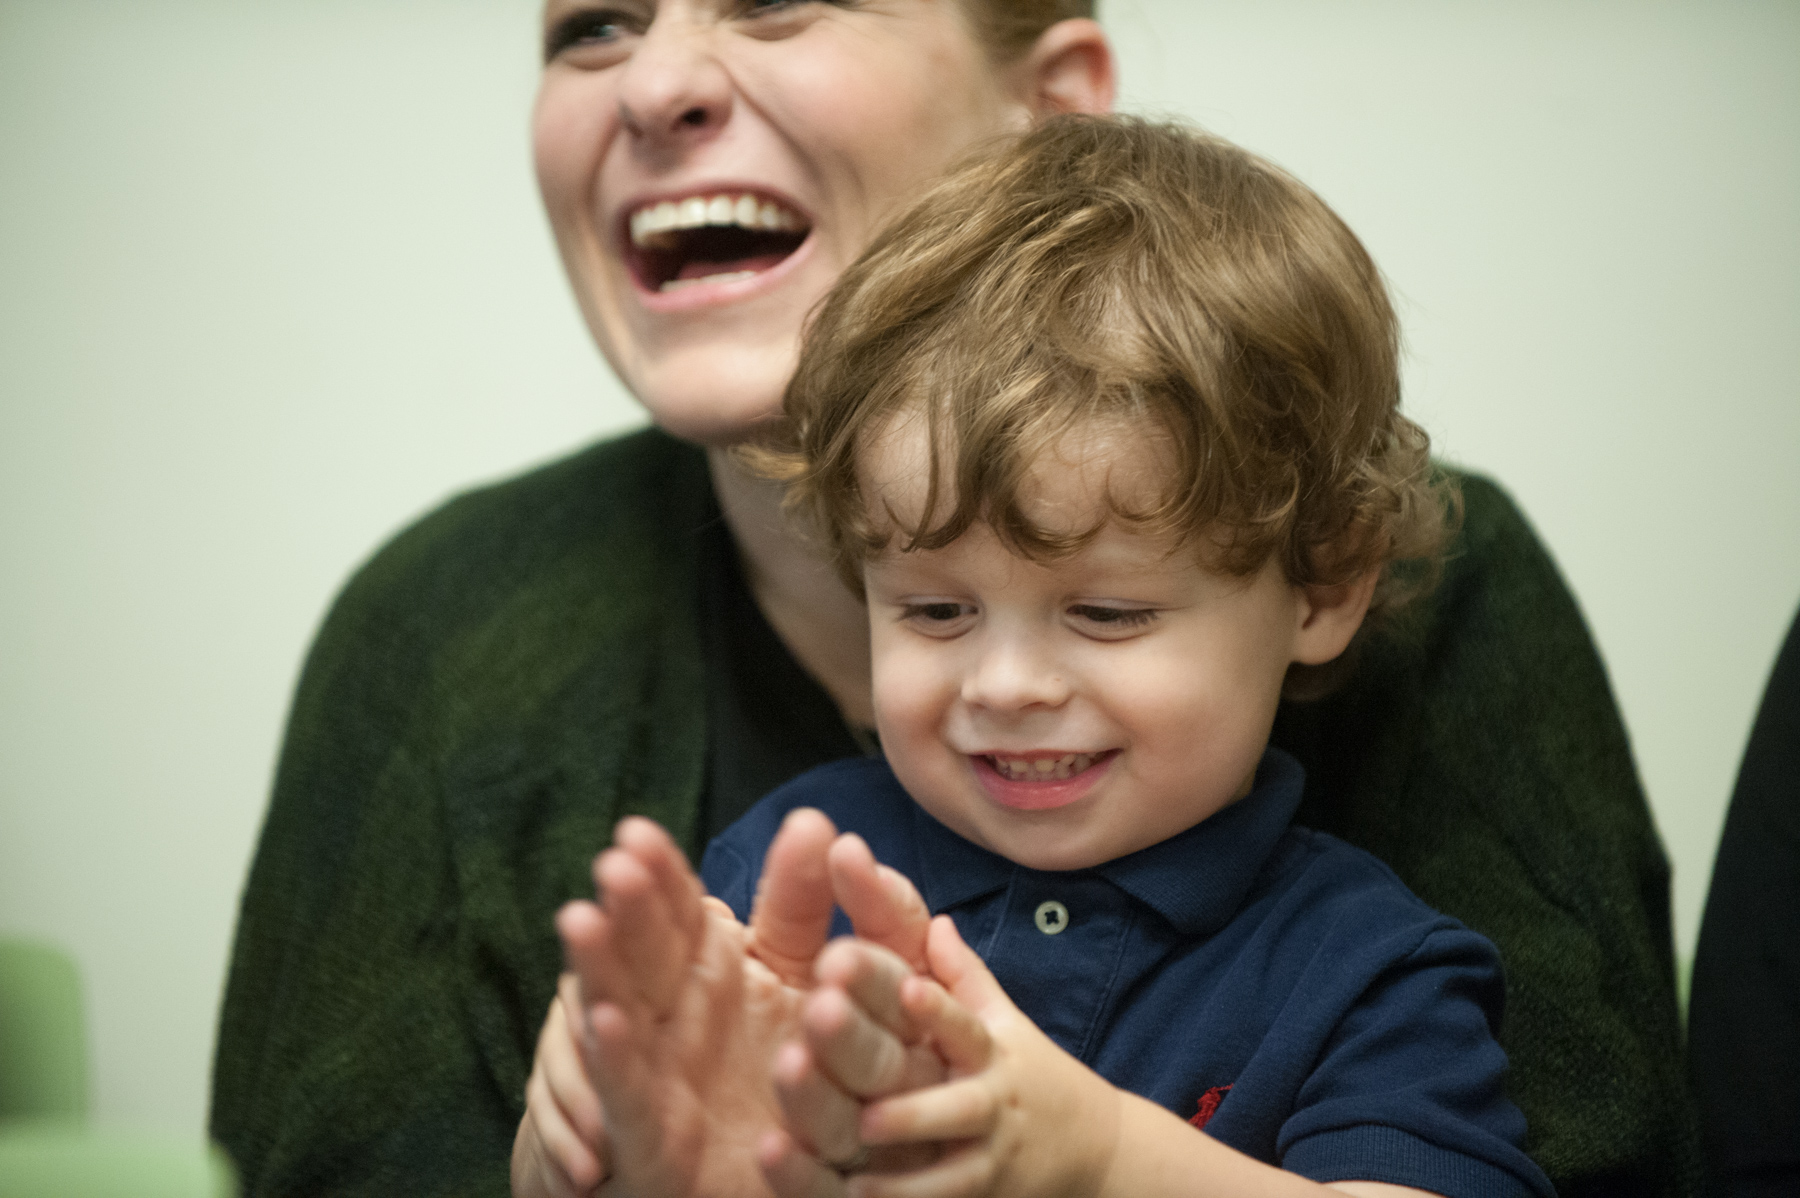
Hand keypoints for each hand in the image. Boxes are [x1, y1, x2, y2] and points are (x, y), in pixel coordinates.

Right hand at [520, 811, 936, 1197]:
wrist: (739, 1174)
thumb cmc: (759, 1061)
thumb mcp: (792, 975)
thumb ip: (797, 904)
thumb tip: (813, 818)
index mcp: (697, 962)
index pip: (674, 908)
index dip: (656, 873)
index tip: (638, 832)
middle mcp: (662, 1006)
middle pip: (638, 946)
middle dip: (625, 906)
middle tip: (616, 863)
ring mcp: (644, 1065)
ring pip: (612, 1005)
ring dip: (596, 967)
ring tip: (583, 921)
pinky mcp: (641, 1129)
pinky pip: (623, 1089)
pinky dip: (612, 1058)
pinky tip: (605, 1021)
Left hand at [850, 916, 1122, 1197]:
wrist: (1096, 1150)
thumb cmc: (1031, 1072)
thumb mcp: (1004, 1021)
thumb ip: (964, 974)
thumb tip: (934, 918)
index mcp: (992, 1053)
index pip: (966, 1027)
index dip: (938, 1009)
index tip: (907, 989)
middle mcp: (992, 1106)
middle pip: (958, 1112)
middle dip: (913, 1116)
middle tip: (866, 1117)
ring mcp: (991, 1161)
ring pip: (950, 1179)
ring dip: (905, 1186)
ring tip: (857, 1188)